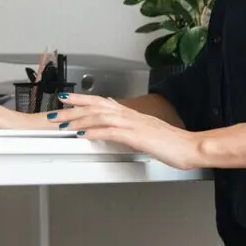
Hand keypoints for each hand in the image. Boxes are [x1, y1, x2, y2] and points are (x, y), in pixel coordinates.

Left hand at [47, 94, 201, 169]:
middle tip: (56, 108)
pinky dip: (94, 132)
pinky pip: (110, 132)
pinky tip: (82, 134)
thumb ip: (129, 128)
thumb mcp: (146, 132)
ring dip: (79, 119)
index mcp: (131, 114)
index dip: (82, 99)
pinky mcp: (136, 136)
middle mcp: (129, 115)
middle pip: (96, 106)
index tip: (66, 98)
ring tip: (63, 122)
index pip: (102, 102)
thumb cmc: (171, 142)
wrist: (189, 146)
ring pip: (100, 116)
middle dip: (73, 106)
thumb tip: (114, 129)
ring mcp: (132, 124)